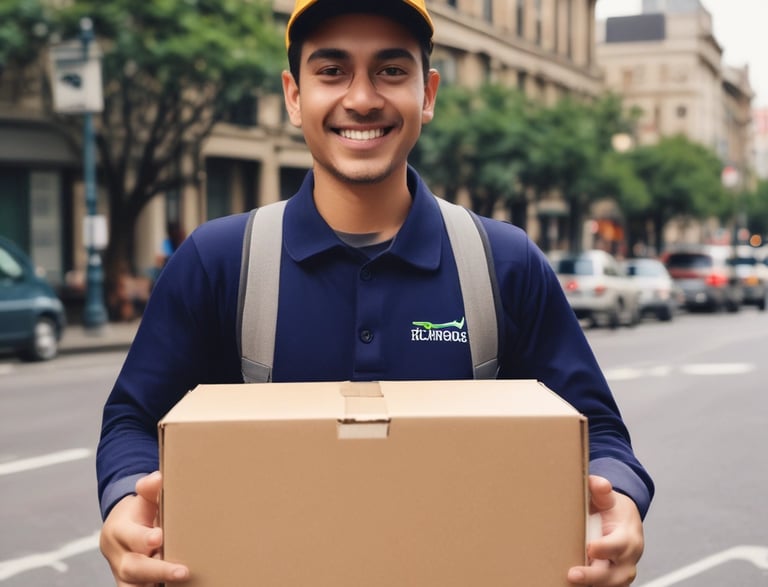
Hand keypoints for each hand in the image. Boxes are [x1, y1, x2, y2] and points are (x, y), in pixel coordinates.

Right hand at [99, 471, 189, 585]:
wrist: (120, 532)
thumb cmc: (139, 514)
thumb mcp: (143, 499)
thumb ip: (150, 489)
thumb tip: (158, 478)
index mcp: (120, 531)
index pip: (131, 537)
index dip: (143, 539)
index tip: (159, 537)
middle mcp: (119, 557)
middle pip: (134, 568)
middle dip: (159, 570)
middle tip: (183, 571)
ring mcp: (124, 576)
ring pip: (135, 586)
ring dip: (157, 583)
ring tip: (183, 582)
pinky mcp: (131, 586)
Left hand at [567, 475, 644, 586]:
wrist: (625, 525)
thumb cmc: (613, 511)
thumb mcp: (608, 498)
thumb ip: (601, 490)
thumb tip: (597, 483)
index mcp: (627, 538)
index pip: (618, 546)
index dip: (604, 548)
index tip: (590, 547)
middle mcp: (626, 561)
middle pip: (612, 575)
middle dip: (593, 577)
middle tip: (572, 575)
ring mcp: (619, 575)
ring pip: (607, 586)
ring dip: (589, 585)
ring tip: (566, 583)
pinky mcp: (610, 583)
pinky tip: (566, 584)